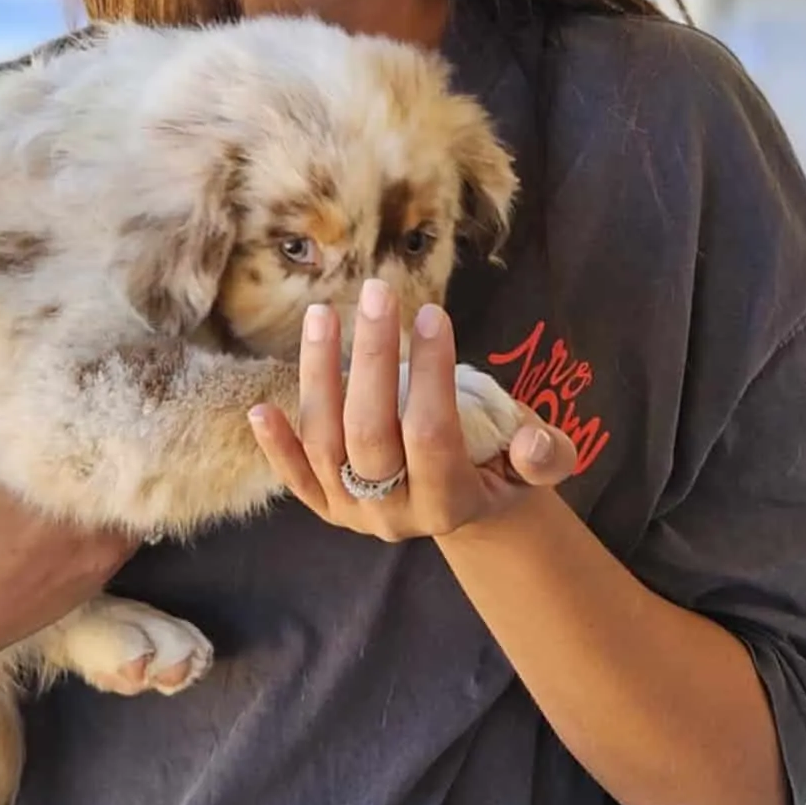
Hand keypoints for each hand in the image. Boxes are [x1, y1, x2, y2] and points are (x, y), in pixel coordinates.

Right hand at [0, 349, 140, 680]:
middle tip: (148, 378)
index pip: (120, 432)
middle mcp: (92, 527)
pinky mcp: (98, 578)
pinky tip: (118, 474)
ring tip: (140, 418)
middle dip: (143, 424)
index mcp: (55, 492)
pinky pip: (132, 529)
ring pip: (144, 497)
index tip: (137, 355)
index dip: (133, 393)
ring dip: (139, 465)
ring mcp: (102, 558)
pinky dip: (130, 500)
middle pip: (142, 464)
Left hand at [248, 280, 578, 542]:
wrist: (471, 509)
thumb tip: (533, 441)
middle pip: (370, 432)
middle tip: (376, 292)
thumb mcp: (539, 462)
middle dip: (371, 358)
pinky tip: (260, 407)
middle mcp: (395, 513)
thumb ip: (545, 454)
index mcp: (451, 501)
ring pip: (325, 442)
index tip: (432, 312)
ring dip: (319, 376)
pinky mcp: (325, 506)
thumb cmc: (504, 466)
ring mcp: (353, 512)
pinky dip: (276, 445)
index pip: (433, 432)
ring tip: (321, 313)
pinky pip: (294, 478)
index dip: (432, 373)